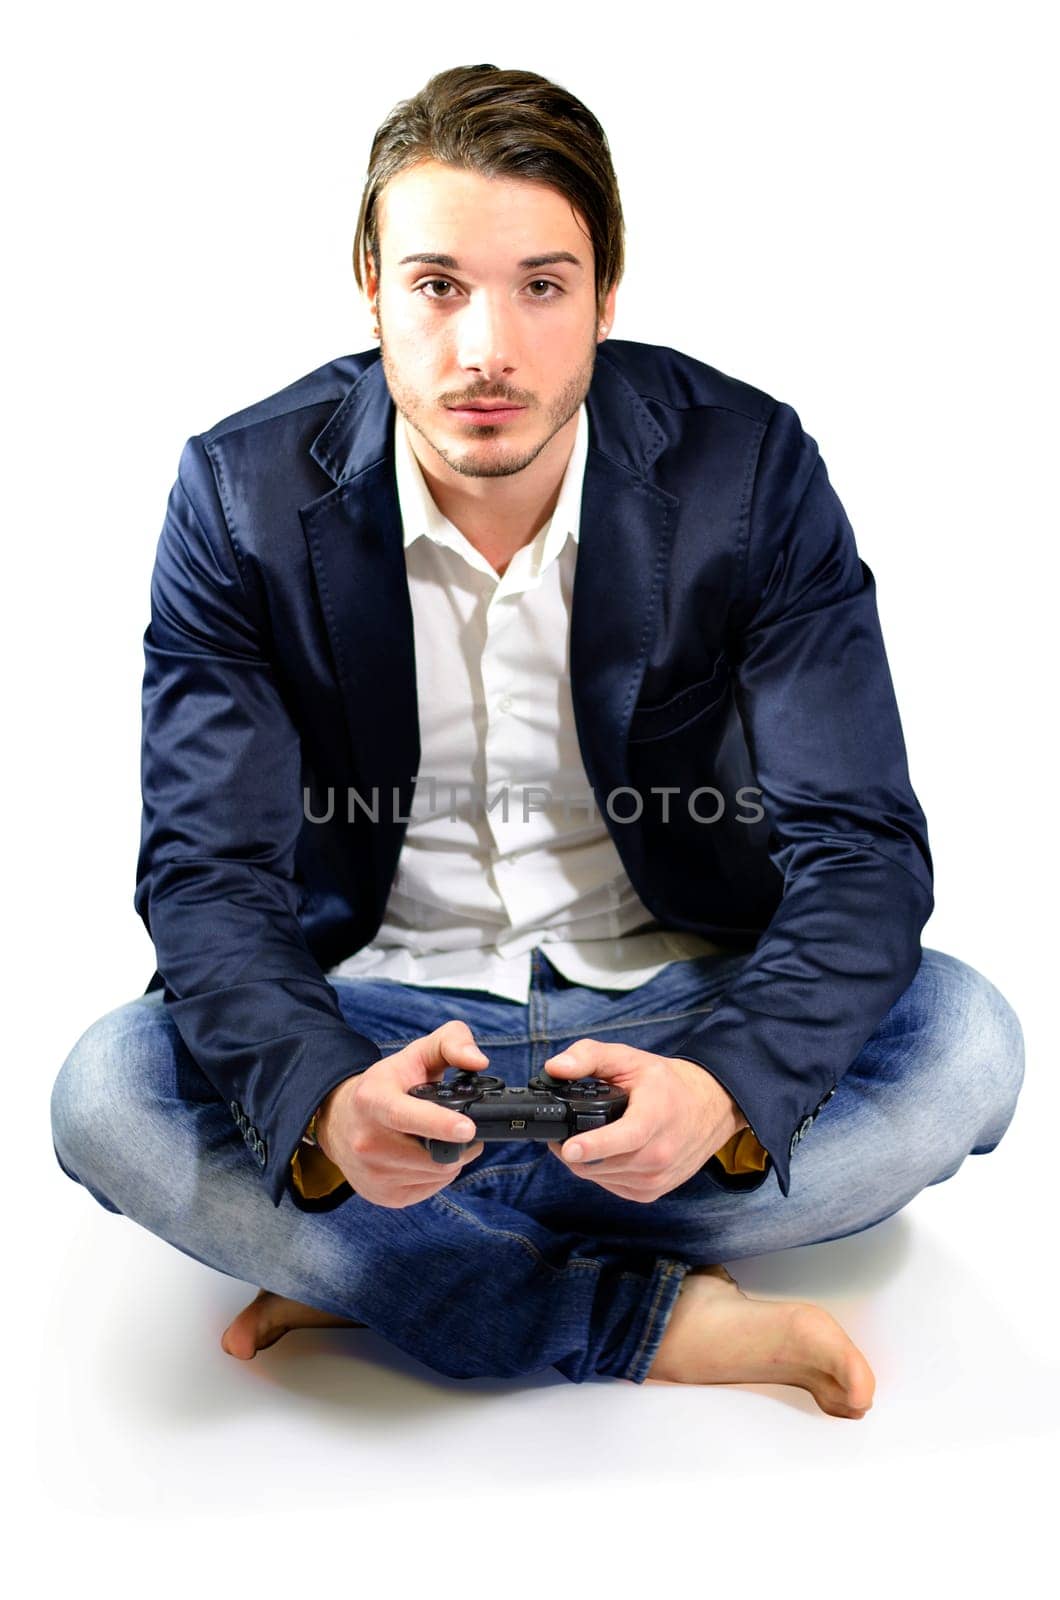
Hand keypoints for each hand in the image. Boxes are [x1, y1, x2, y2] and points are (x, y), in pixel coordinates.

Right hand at [315, 1021, 488, 1207]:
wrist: (340, 1121)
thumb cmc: (386, 1085)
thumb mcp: (415, 1054)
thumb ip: (452, 1042)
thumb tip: (479, 1061)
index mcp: (372, 1101)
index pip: (405, 1116)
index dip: (439, 1124)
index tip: (467, 1128)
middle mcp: (368, 1142)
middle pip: (434, 1154)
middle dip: (460, 1142)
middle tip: (463, 1127)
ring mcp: (374, 1174)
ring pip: (438, 1173)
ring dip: (452, 1158)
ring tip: (441, 1138)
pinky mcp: (384, 1196)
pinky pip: (431, 1188)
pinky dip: (439, 1173)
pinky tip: (427, 1155)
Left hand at [544, 1040, 747, 1202]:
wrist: (709, 1108)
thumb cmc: (665, 1084)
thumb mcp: (628, 1058)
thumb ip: (588, 1057)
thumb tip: (554, 1067)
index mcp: (655, 1117)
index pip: (624, 1138)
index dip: (593, 1145)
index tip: (569, 1147)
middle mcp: (659, 1154)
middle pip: (600, 1163)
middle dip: (572, 1150)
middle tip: (559, 1131)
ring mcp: (657, 1177)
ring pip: (599, 1177)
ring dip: (584, 1162)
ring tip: (580, 1139)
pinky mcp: (652, 1192)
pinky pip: (611, 1185)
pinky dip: (599, 1171)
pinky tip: (603, 1152)